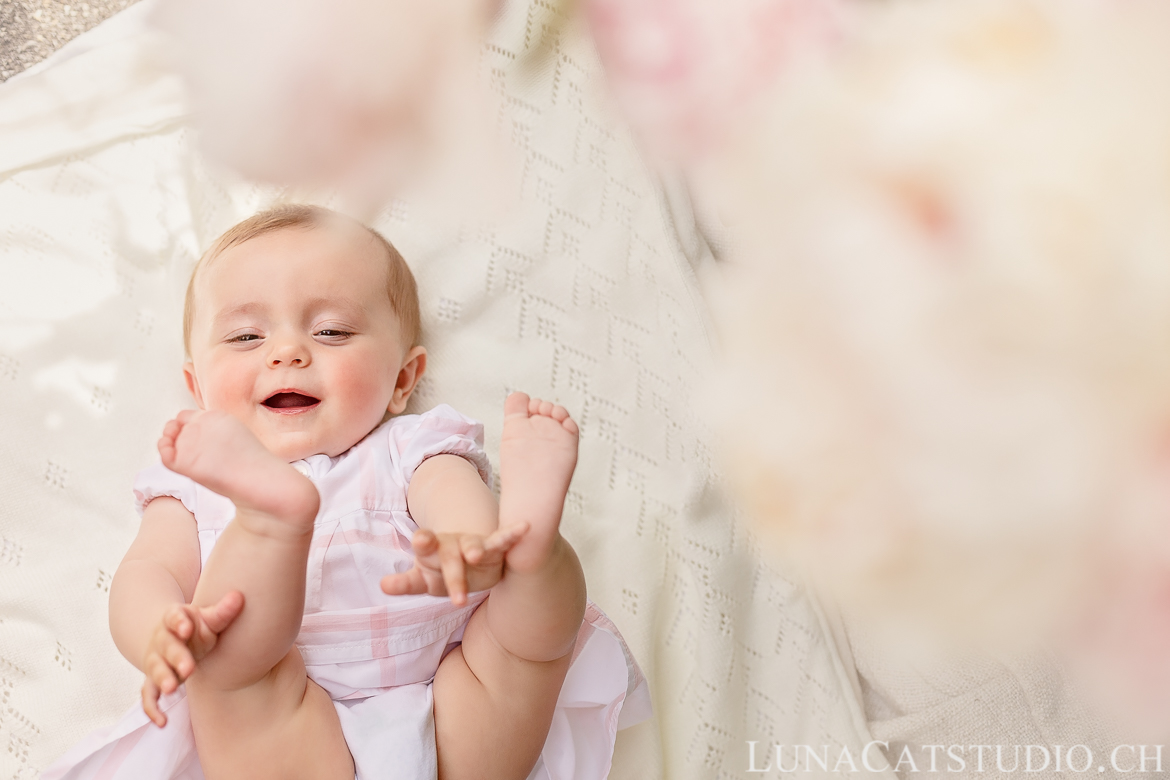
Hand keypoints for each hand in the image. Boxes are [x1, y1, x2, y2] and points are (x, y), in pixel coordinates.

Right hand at [140, 591, 243, 726]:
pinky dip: (152, 708)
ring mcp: (155, 660)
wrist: (173, 639)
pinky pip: (148, 695)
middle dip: (176, 657)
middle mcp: (160, 639)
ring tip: (172, 688)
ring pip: (154, 669)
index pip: (173, 617)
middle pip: (166, 647)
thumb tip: (240, 596)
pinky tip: (162, 722)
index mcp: (174, 619)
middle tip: (189, 668)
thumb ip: (222, 612)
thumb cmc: (195, 627)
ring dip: (162, 679)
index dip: (178, 622)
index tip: (187, 628)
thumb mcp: (208, 618)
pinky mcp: (152, 680)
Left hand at [380, 524, 528, 605]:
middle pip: (450, 558)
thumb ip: (406, 583)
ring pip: (476, 546)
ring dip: (477, 549)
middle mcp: (452, 543)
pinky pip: (503, 540)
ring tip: (476, 555)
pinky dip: (513, 534)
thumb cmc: (441, 570)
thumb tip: (383, 584)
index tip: (420, 540)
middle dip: (454, 577)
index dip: (423, 542)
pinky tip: (525, 527)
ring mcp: (473, 543)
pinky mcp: (493, 547)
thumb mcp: (424, 578)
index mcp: (432, 549)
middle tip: (457, 599)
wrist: (466, 556)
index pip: (425, 545)